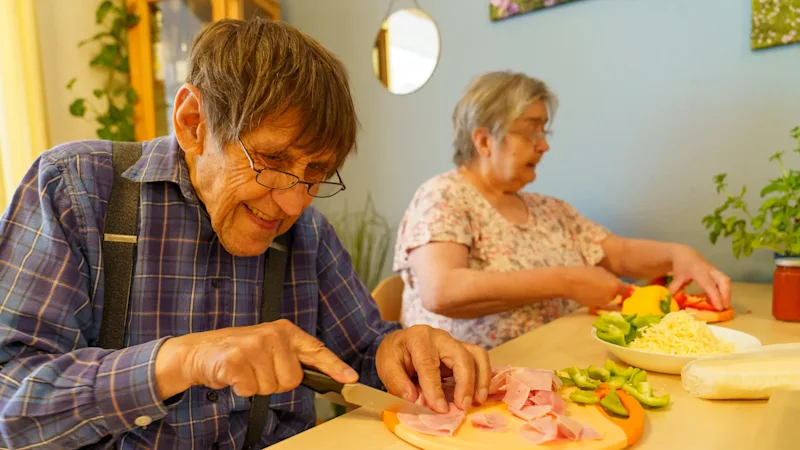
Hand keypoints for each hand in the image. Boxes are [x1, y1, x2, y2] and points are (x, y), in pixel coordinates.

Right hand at [154, 319, 358, 399]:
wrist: (200, 351)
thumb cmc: (239, 351)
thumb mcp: (269, 346)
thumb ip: (293, 357)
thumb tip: (324, 375)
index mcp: (285, 331)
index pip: (315, 350)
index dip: (335, 366)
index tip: (351, 378)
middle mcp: (272, 334)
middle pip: (292, 379)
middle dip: (275, 382)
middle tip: (258, 370)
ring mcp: (254, 346)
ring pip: (272, 387)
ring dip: (257, 386)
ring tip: (245, 370)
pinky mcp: (236, 360)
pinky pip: (251, 390)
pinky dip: (241, 389)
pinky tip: (234, 375)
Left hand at [375, 325, 490, 412]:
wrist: (401, 343)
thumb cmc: (395, 354)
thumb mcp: (386, 364)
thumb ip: (397, 382)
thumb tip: (414, 399)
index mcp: (419, 338)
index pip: (429, 364)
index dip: (435, 388)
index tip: (440, 409)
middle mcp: (440, 337)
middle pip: (460, 356)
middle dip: (464, 383)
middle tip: (463, 406)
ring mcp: (454, 343)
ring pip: (476, 355)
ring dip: (481, 379)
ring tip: (478, 400)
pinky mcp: (463, 351)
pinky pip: (479, 359)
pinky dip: (484, 376)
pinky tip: (480, 394)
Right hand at [564, 266, 631, 306]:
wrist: (569, 282)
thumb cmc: (585, 272)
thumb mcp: (602, 271)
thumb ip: (612, 278)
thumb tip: (618, 284)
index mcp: (615, 286)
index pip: (628, 291)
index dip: (628, 290)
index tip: (629, 290)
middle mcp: (611, 296)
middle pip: (616, 294)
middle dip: (613, 290)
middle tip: (604, 282)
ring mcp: (602, 303)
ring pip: (607, 298)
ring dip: (604, 294)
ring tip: (594, 285)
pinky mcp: (594, 306)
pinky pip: (599, 301)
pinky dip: (596, 297)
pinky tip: (588, 291)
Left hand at [668, 246, 730, 309]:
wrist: (685, 253)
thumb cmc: (681, 266)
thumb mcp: (676, 277)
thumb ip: (675, 289)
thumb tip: (672, 302)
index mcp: (698, 271)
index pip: (709, 285)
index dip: (715, 296)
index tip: (719, 308)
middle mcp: (709, 270)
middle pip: (723, 280)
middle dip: (726, 294)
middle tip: (725, 308)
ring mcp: (714, 270)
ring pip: (726, 280)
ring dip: (727, 293)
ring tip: (724, 305)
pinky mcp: (717, 272)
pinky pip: (724, 281)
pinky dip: (724, 290)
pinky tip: (720, 300)